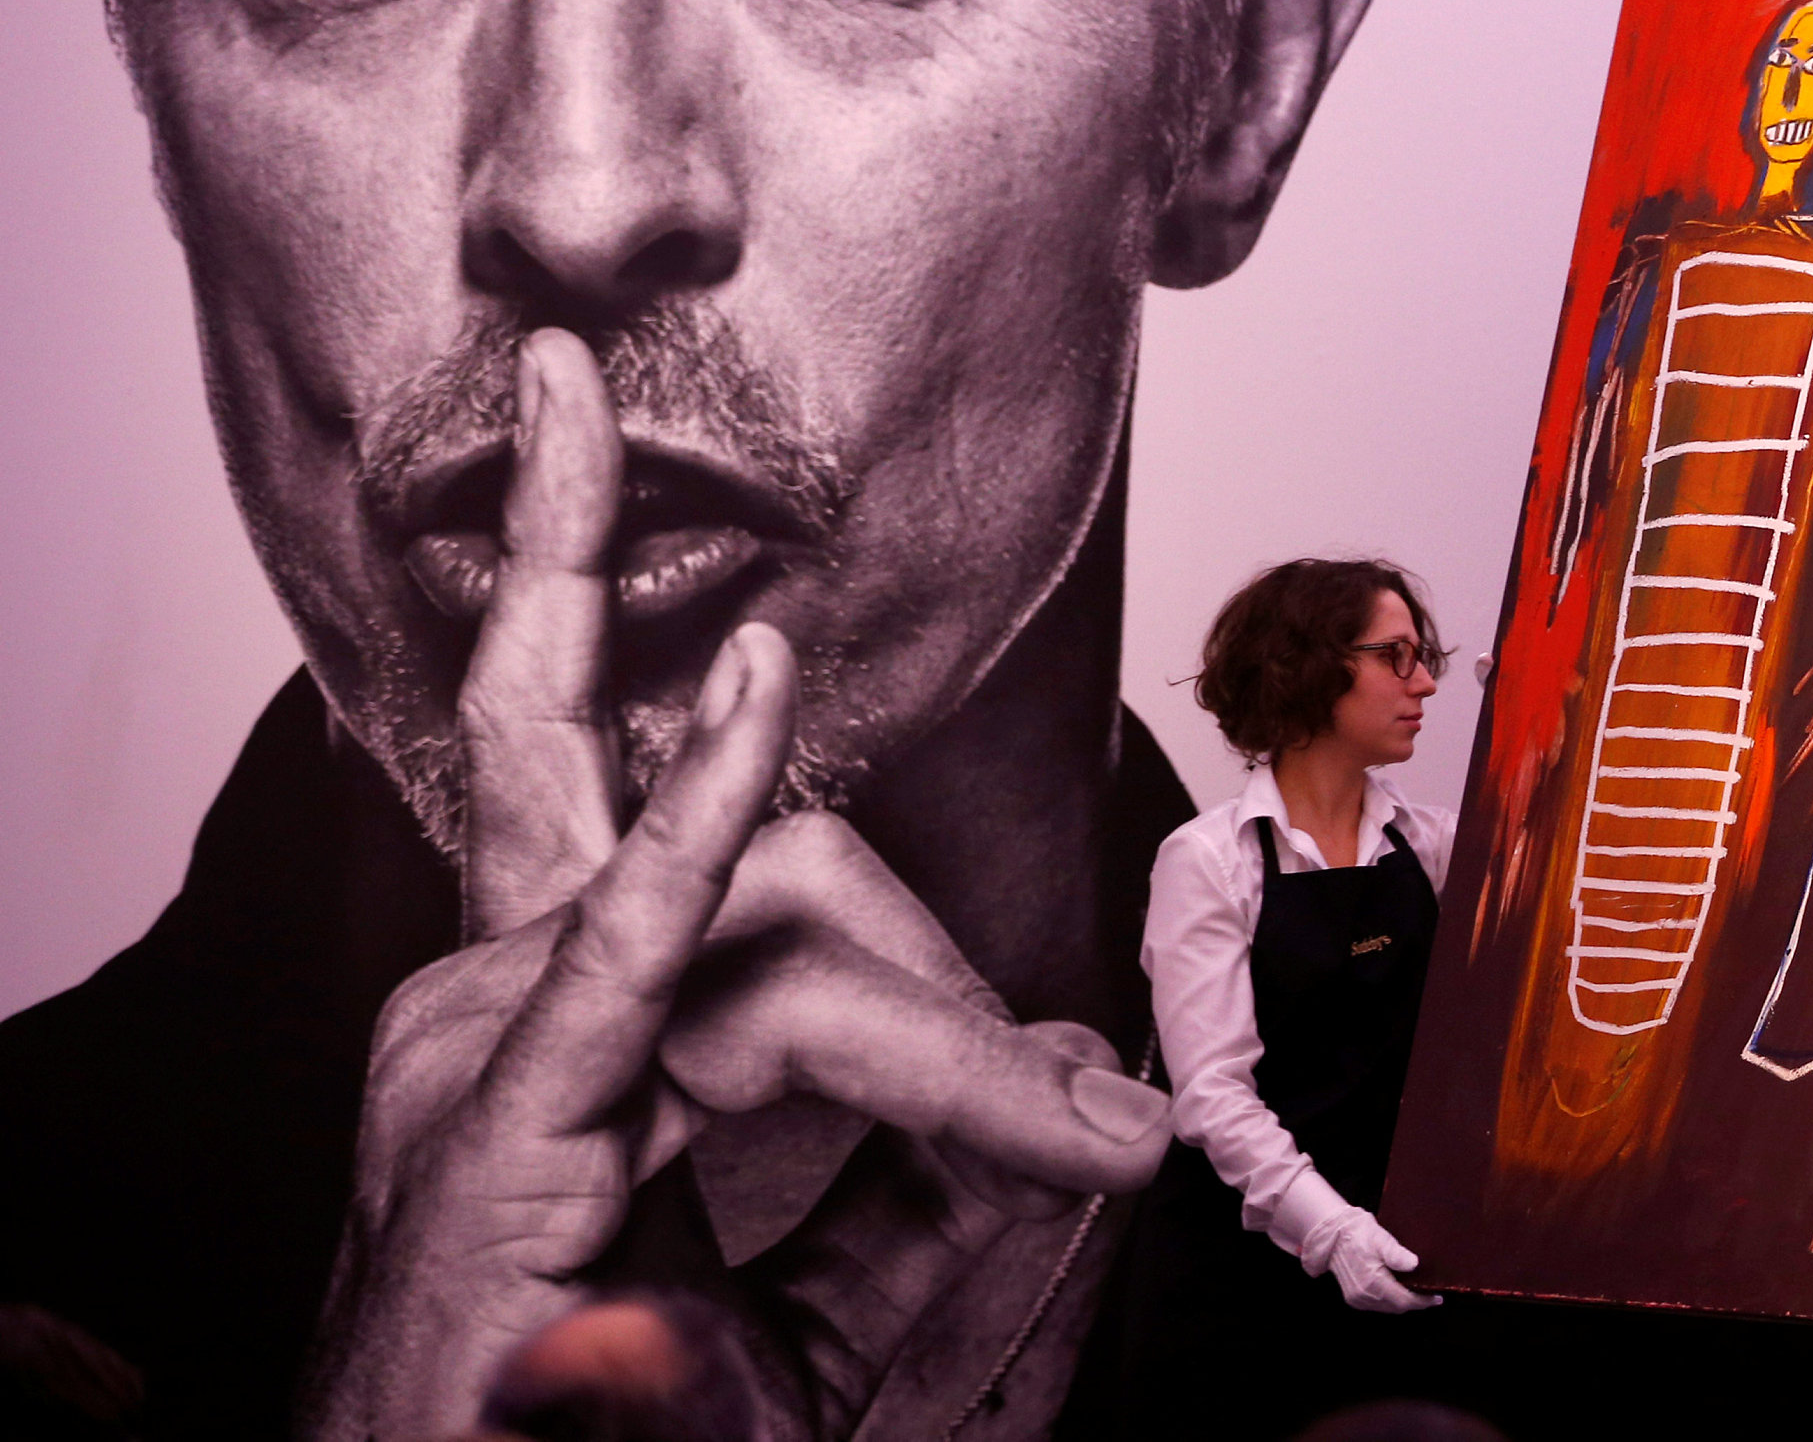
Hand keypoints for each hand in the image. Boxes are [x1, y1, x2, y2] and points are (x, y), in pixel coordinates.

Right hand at [302, 333, 1173, 1440]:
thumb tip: (1076, 1086)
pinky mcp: (488, 1122)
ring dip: (950, 1040)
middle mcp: (505, 1007)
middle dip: (959, 1005)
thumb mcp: (799, 1324)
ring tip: (1065, 1132)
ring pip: (785, 925)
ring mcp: (483, 1050)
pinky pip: (629, 944)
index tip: (1110, 1132)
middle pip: (802, 885)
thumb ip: (924, 1201)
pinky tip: (753, 707)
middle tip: (1077, 1142)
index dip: (958, 1004)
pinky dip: (697, 819)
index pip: (787, 903)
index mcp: (562, 1025)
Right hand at [1318, 1213, 1440, 1313]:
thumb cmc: (1360, 1234)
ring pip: (1387, 1308)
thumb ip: (1397, 1254)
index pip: (1404, 1301)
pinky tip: (1398, 1291)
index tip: (1436, 1298)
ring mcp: (1357, 1299)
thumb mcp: (1381, 1239)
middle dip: (1415, 1303)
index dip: (1422, 1301)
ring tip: (1417, 1293)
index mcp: (1373, 1282)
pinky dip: (1389, 1301)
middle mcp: (1365, 1295)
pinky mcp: (1353, 1298)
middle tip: (1429, 1295)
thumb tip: (1414, 1264)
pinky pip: (1377, 1305)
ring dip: (1402, 1303)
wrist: (1334, 1236)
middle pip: (1397, 1307)